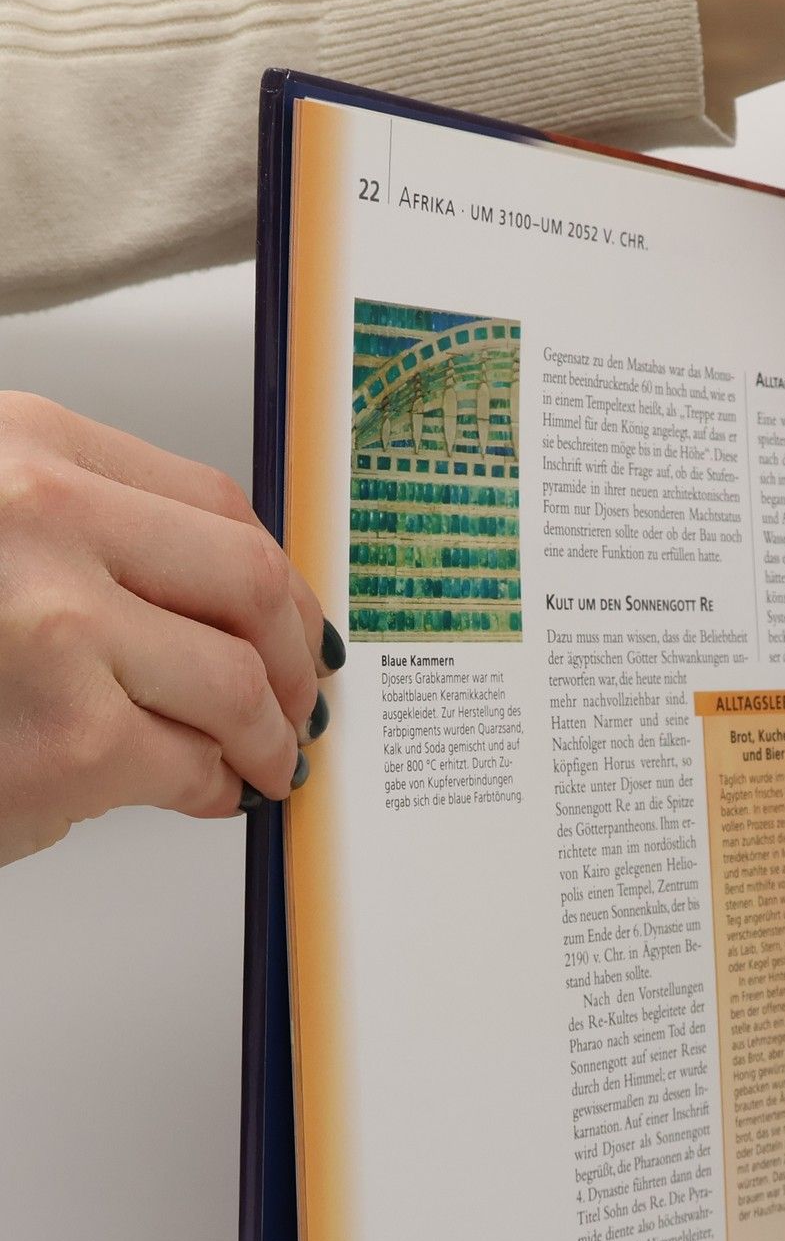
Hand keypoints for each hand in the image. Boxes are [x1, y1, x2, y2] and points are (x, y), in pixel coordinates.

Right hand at [0, 393, 336, 865]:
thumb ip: (85, 538)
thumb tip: (225, 602)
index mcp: (23, 447)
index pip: (211, 500)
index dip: (273, 571)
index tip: (292, 613)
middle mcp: (39, 517)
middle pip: (248, 579)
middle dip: (293, 650)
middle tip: (300, 694)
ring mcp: (55, 626)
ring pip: (236, 679)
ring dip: (267, 733)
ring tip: (264, 759)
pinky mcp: (70, 739)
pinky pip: (193, 765)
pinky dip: (214, 788)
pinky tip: (205, 793)